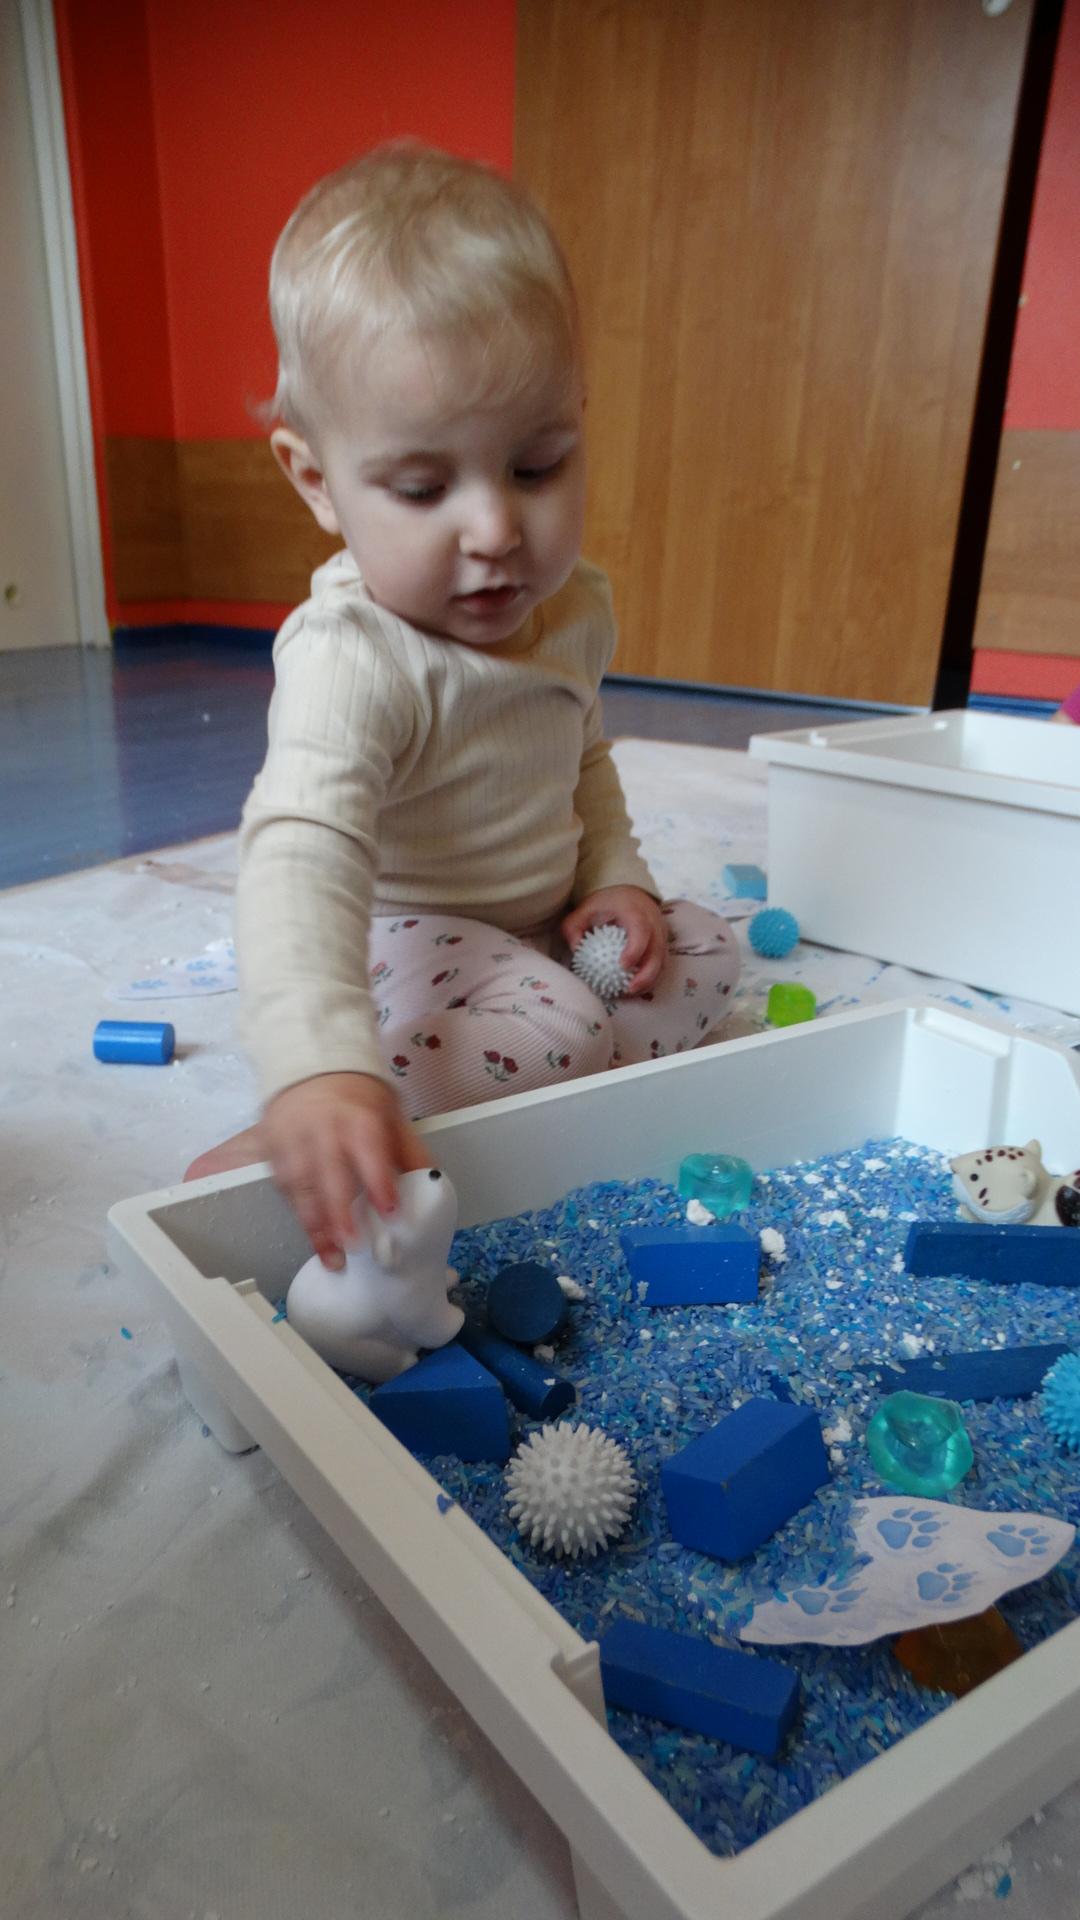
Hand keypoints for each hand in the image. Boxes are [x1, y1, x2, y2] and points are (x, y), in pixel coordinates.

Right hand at [262, 1071, 432, 1269]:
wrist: (312, 1068)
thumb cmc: (357, 1098)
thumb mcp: (390, 1114)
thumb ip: (409, 1151)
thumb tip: (432, 1185)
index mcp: (358, 1117)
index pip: (368, 1151)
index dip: (379, 1183)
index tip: (391, 1212)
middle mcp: (322, 1128)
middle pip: (329, 1176)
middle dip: (340, 1214)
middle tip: (354, 1247)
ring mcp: (293, 1140)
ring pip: (301, 1189)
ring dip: (316, 1226)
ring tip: (333, 1256)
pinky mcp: (273, 1149)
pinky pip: (283, 1187)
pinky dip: (298, 1214)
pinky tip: (313, 1235)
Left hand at [559, 886, 666, 993]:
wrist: (628, 893)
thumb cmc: (605, 903)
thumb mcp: (584, 910)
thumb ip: (574, 928)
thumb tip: (575, 949)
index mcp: (636, 911)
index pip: (641, 930)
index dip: (635, 949)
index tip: (622, 966)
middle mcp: (654, 922)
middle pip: (657, 951)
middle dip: (646, 974)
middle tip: (628, 989)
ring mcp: (661, 934)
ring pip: (662, 961)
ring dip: (649, 980)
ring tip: (630, 993)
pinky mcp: (663, 944)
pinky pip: (660, 964)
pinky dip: (650, 978)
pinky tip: (633, 989)